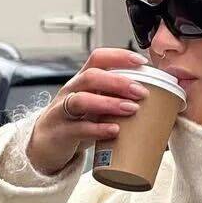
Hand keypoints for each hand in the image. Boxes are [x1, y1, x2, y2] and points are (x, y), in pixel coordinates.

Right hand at [27, 48, 151, 174]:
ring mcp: (62, 112)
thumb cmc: (75, 124)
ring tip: (131, 109)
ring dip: (109, 103)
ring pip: (81, 100)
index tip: (142, 62)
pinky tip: (114, 130)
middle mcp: (70, 92)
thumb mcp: (94, 108)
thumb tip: (156, 105)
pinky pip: (78, 128)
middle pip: (90, 77)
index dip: (119, 56)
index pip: (97, 59)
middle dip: (118, 81)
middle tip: (141, 91)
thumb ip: (116, 101)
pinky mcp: (60, 133)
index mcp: (81, 82)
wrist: (45, 146)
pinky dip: (97, 129)